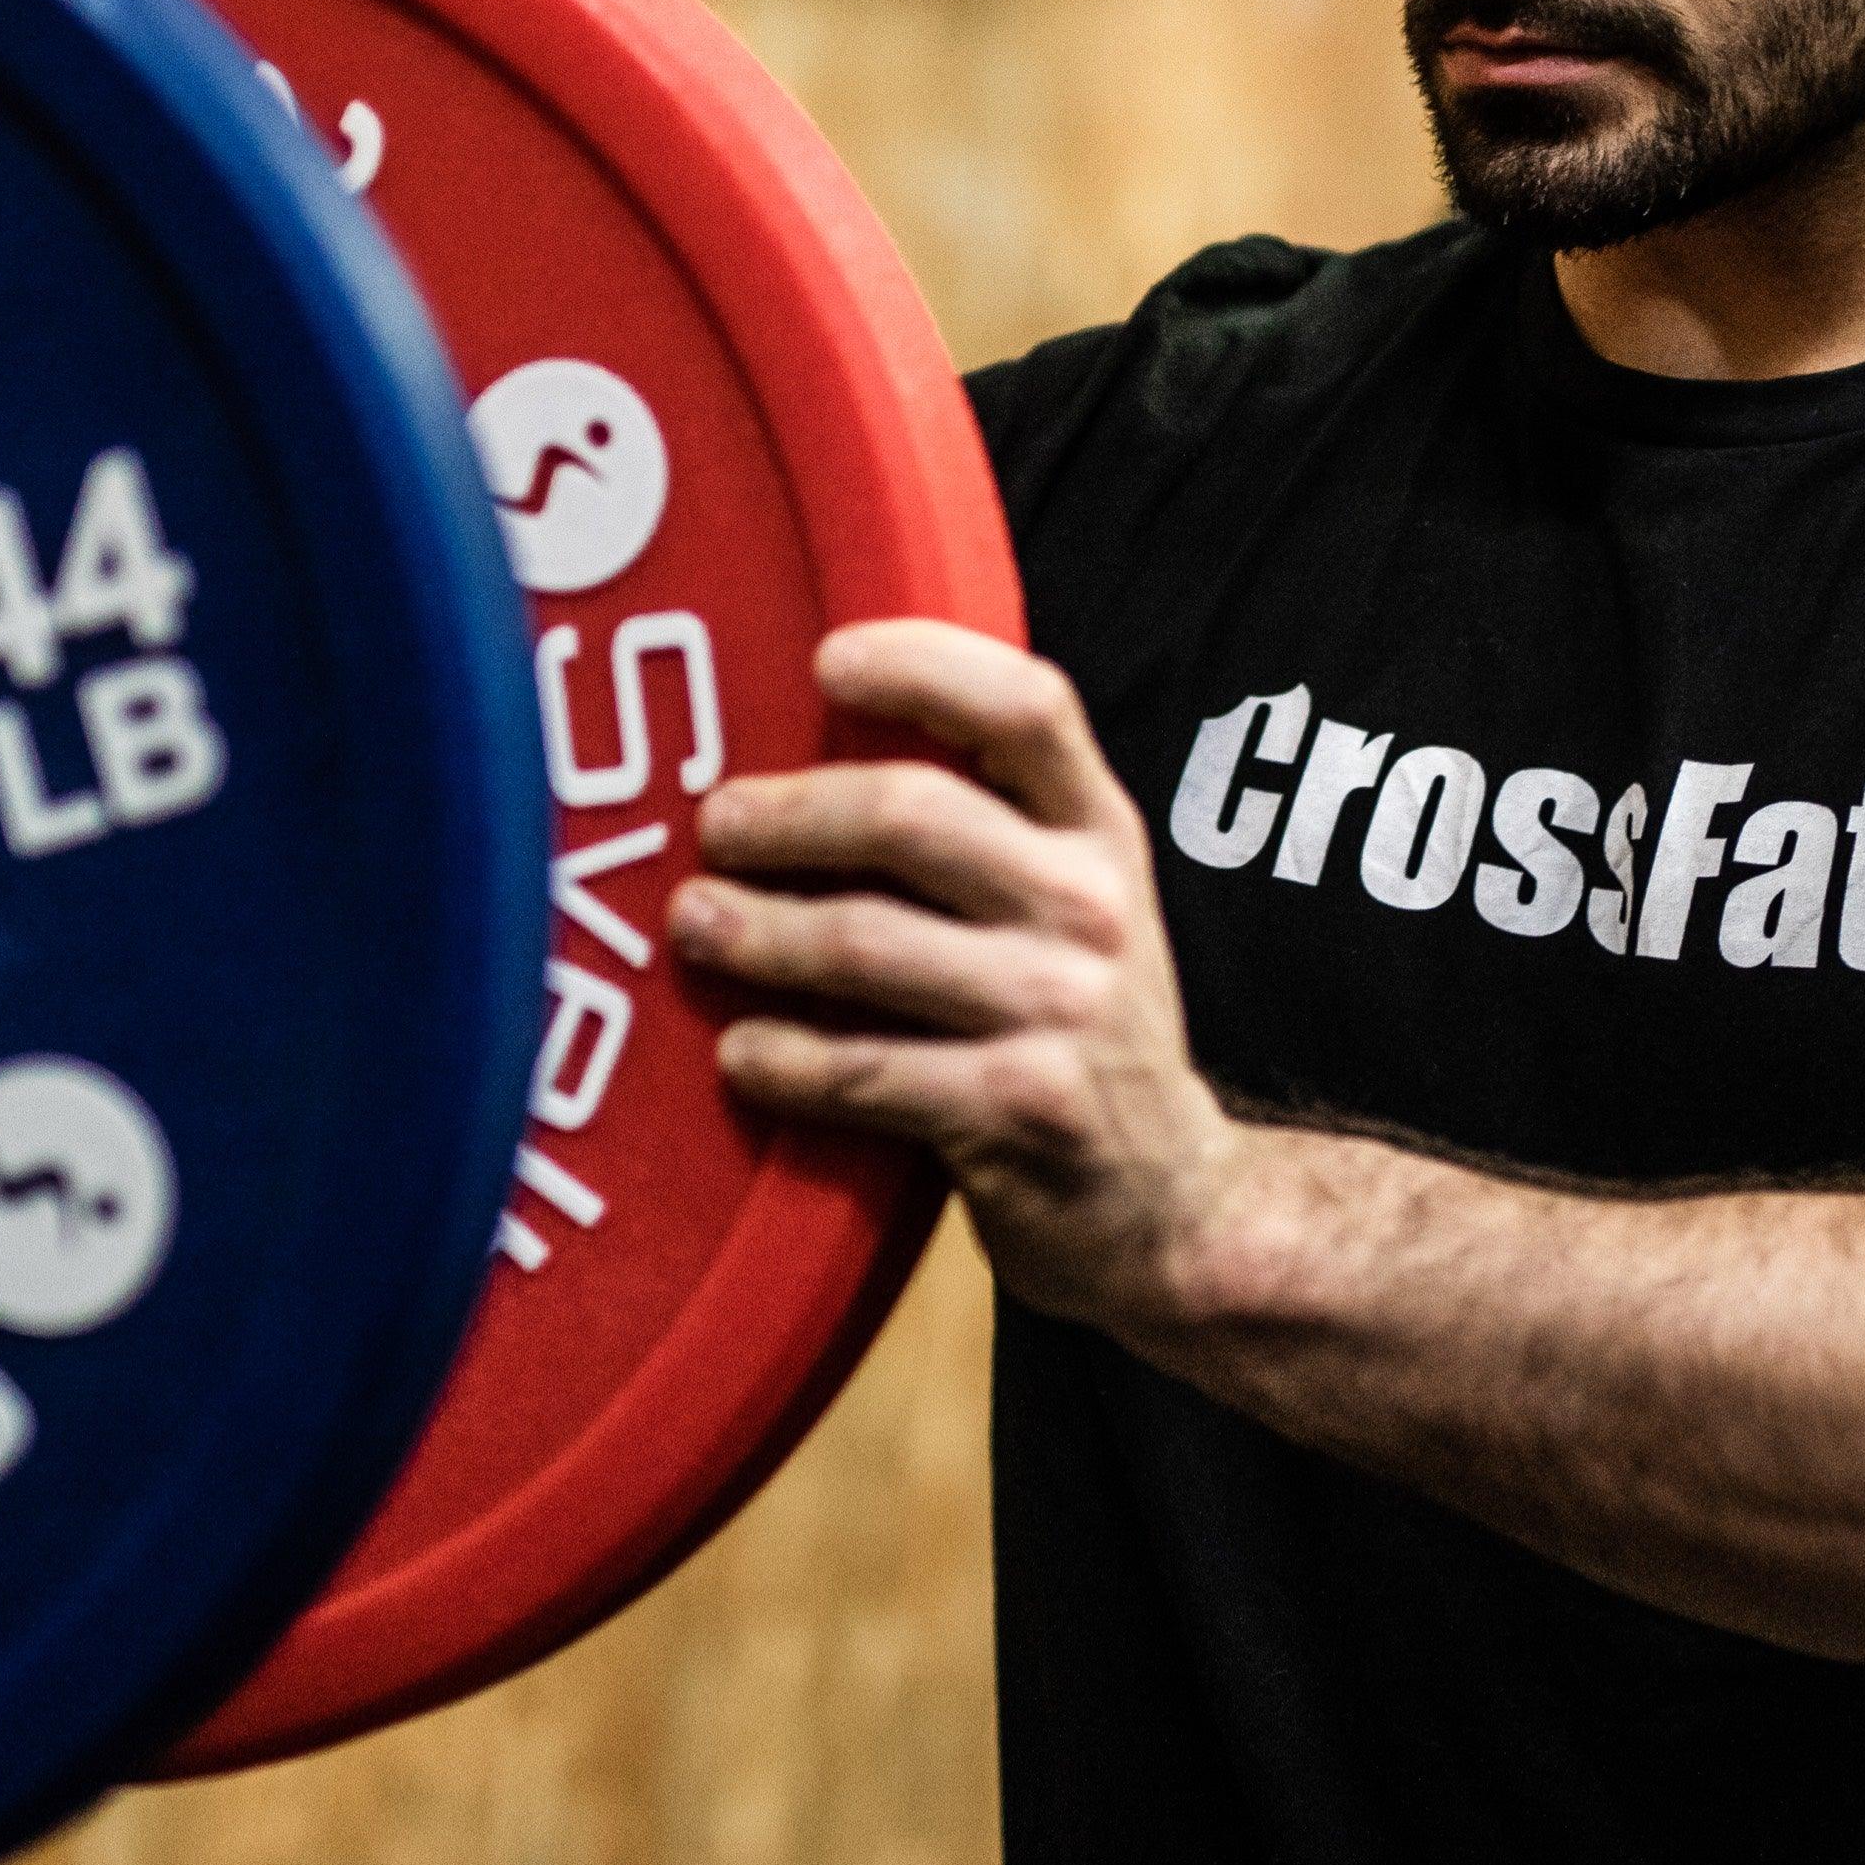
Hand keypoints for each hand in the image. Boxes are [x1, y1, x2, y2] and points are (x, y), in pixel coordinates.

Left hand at [673, 619, 1254, 1337]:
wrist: (1169, 1204)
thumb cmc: (1078, 1028)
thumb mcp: (1072, 904)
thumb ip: (989, 823)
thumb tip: (817, 733)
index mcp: (1101, 833)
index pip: (1026, 705)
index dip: (924, 664)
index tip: (827, 660)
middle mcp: (1092, 907)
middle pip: (912, 816)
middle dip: (787, 816)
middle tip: (714, 827)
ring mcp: (1060, 1011)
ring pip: (866, 943)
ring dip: (757, 932)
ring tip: (694, 925)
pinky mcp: (1018, 1111)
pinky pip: (861, 1070)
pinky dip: (781, 1059)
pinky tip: (737, 1052)